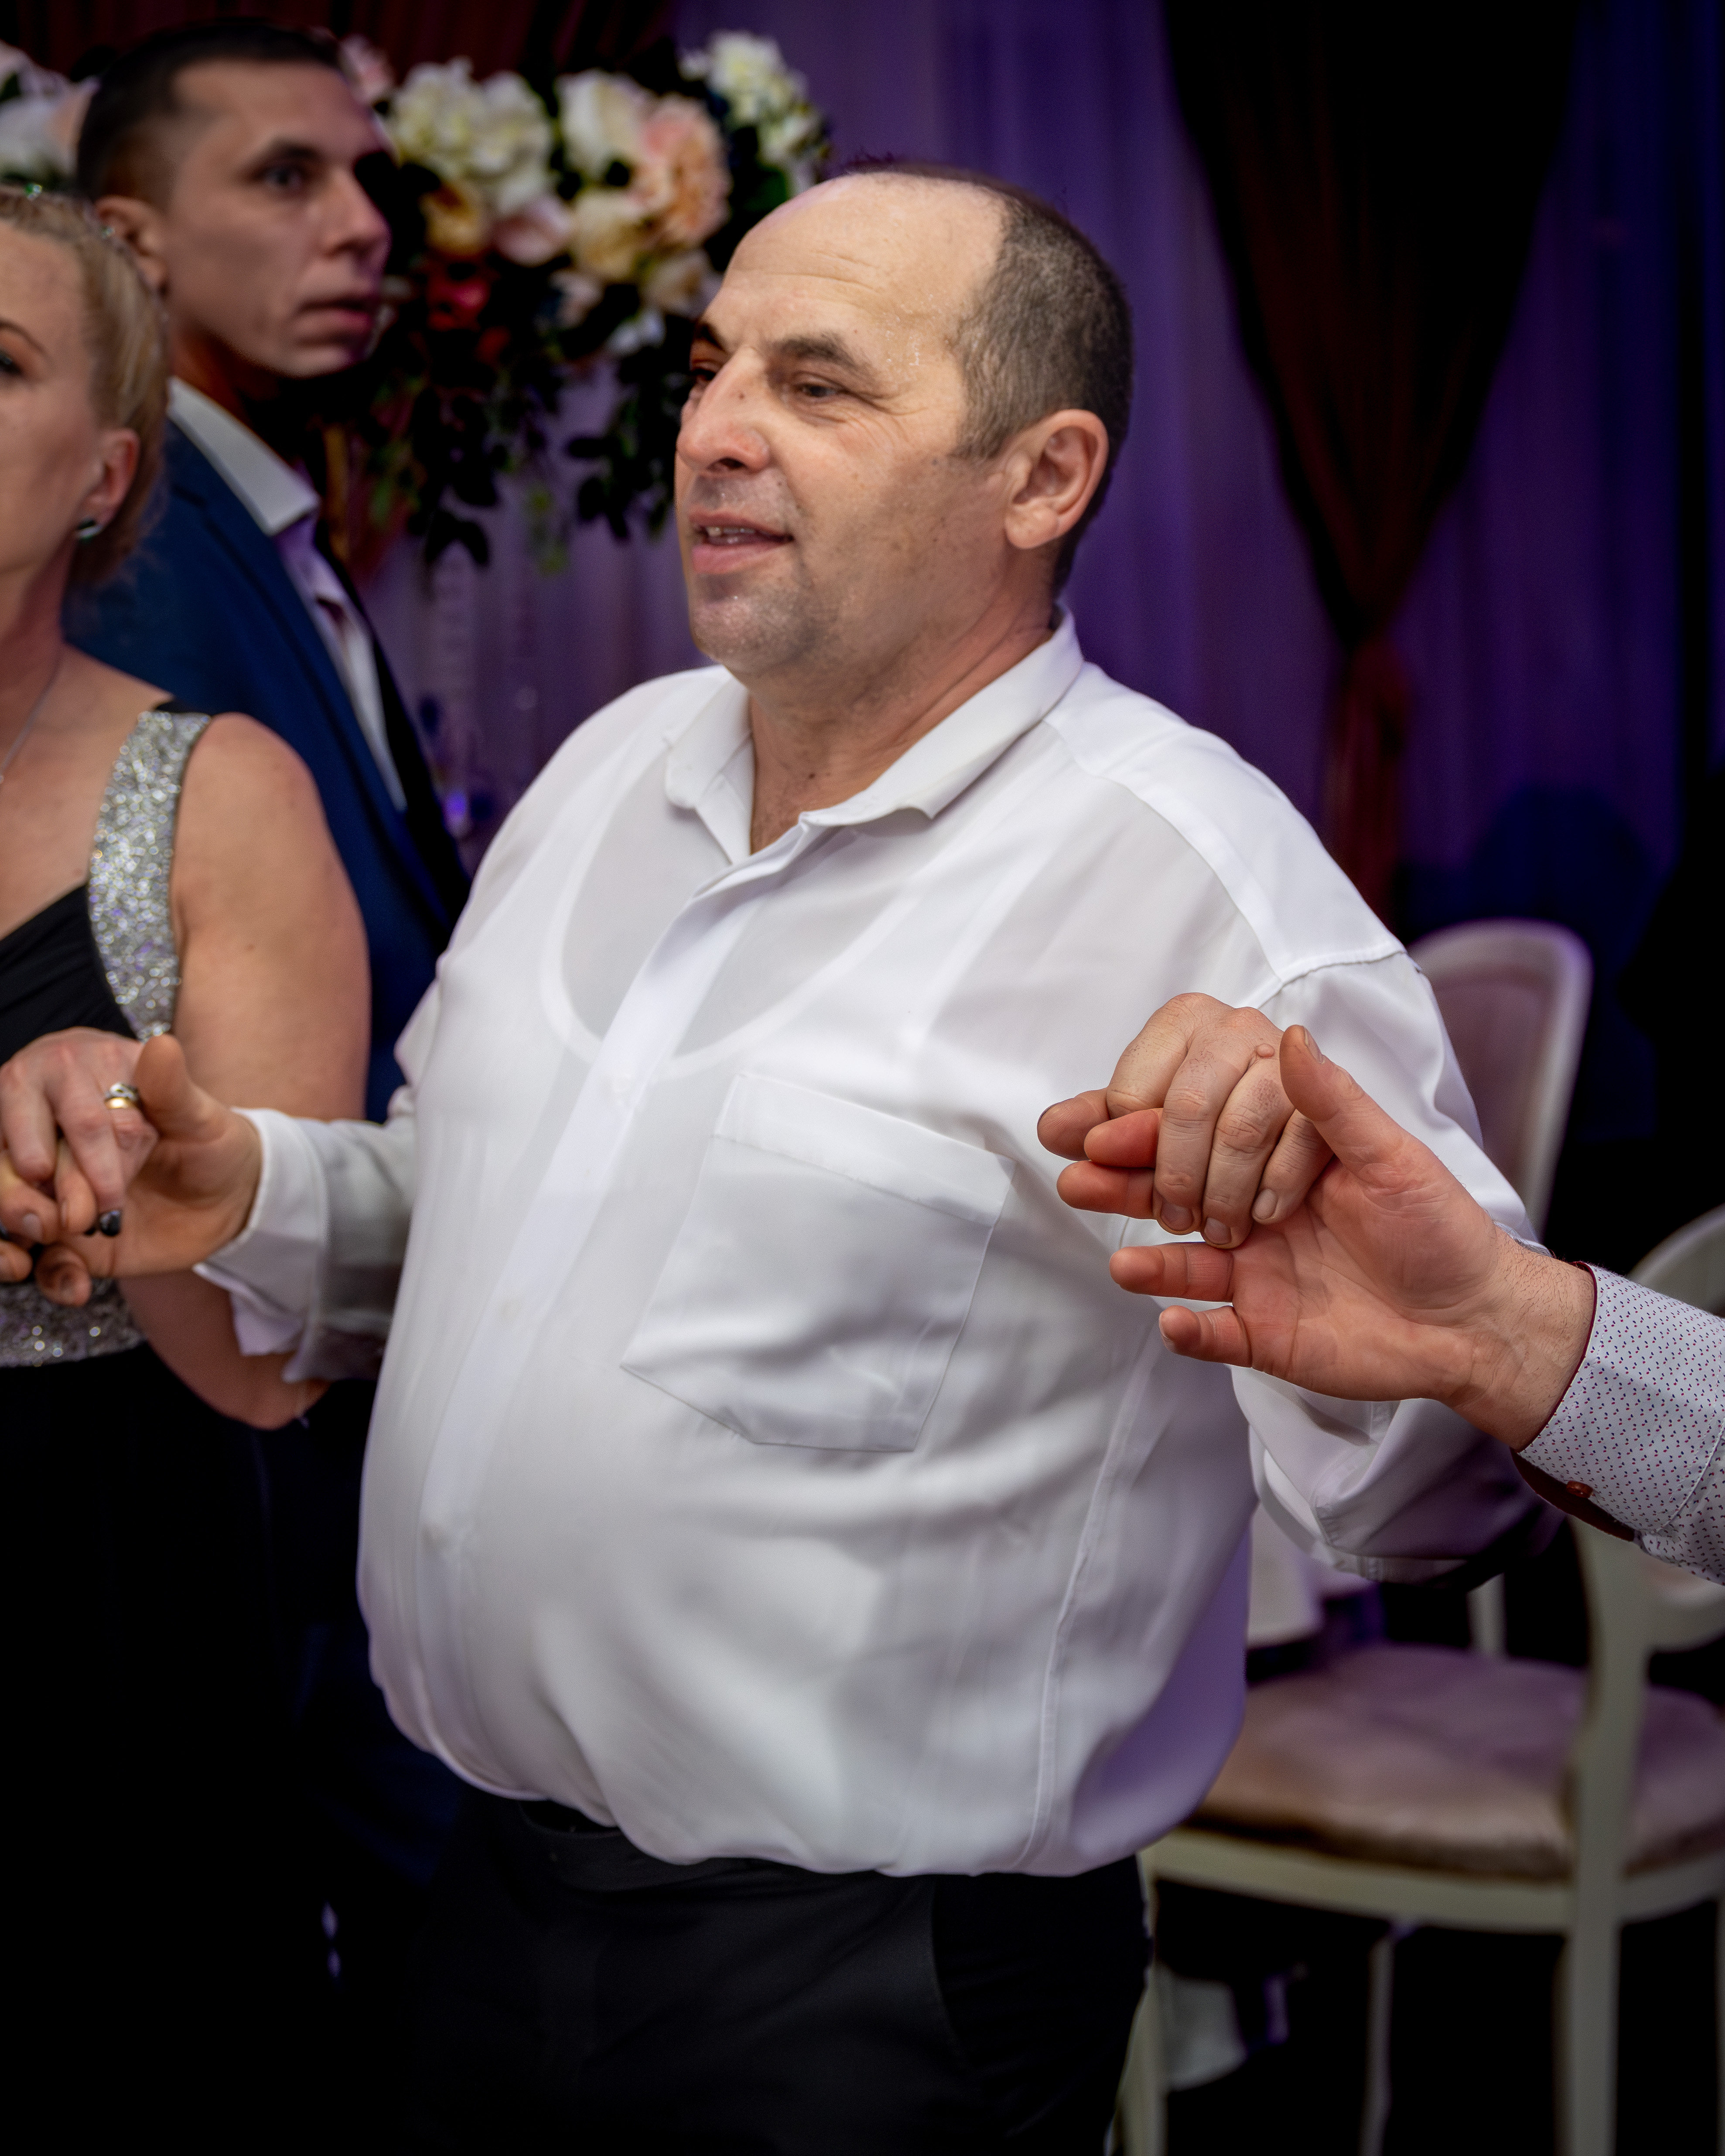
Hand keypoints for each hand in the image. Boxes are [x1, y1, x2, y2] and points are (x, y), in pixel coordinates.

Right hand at [0, 1032, 262, 1294]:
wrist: (230, 1197)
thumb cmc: (213, 1141)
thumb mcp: (202, 1117)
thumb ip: (173, 1088)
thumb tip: (161, 1044)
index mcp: (76, 1078)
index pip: (60, 1114)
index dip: (81, 1154)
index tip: (109, 1192)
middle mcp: (49, 1128)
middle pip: (14, 1157)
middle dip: (29, 1193)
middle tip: (77, 1221)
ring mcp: (48, 1183)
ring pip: (7, 1199)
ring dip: (20, 1226)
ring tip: (47, 1252)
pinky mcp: (60, 1233)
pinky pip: (38, 1257)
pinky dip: (50, 1276)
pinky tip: (75, 1287)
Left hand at [1038, 993, 1332, 1246]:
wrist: (1307, 1144)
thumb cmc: (1215, 1129)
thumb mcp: (1153, 1130)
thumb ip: (1102, 1127)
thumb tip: (1053, 1130)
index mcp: (1184, 1021)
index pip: (1130, 1093)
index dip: (1120, 1146)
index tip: (1118, 1176)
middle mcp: (1236, 1026)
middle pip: (1187, 1109)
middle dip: (1173, 1177)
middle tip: (1171, 1219)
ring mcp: (1289, 1058)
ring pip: (1240, 1132)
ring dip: (1222, 1192)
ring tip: (1215, 1228)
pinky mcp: (1333, 1098)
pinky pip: (1297, 1146)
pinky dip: (1274, 1189)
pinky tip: (1262, 1213)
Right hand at [1093, 1026, 1593, 1448]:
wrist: (1477, 1320)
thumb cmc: (1438, 1228)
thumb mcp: (1391, 1155)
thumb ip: (1331, 1102)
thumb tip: (1289, 1034)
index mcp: (1272, 1159)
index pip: (1195, 1134)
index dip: (1149, 1129)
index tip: (1111, 1124)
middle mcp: (1248, 1210)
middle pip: (1169, 1192)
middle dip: (1122, 1184)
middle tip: (1081, 1176)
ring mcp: (1250, 1274)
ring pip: (1178, 1263)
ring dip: (1146, 1260)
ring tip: (1119, 1260)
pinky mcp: (1259, 1333)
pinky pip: (1211, 1334)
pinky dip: (1190, 1331)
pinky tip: (1172, 1321)